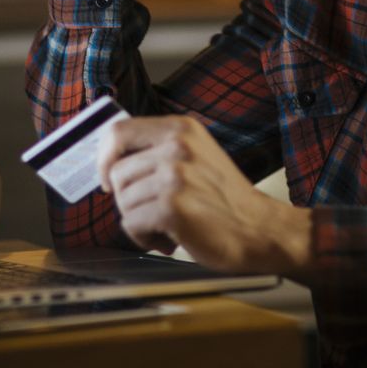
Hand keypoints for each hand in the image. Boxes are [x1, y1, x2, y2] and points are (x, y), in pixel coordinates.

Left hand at [97, 115, 312, 277]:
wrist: (260, 230)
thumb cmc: (225, 200)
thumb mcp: (195, 155)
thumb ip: (158, 149)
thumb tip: (109, 160)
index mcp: (181, 129)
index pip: (118, 132)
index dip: (105, 158)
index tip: (109, 179)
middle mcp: (178, 146)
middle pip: (116, 173)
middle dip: (129, 199)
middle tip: (159, 210)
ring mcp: (175, 175)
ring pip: (122, 201)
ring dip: (140, 221)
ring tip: (170, 224)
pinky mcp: (172, 207)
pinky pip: (131, 224)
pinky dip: (145, 238)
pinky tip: (171, 238)